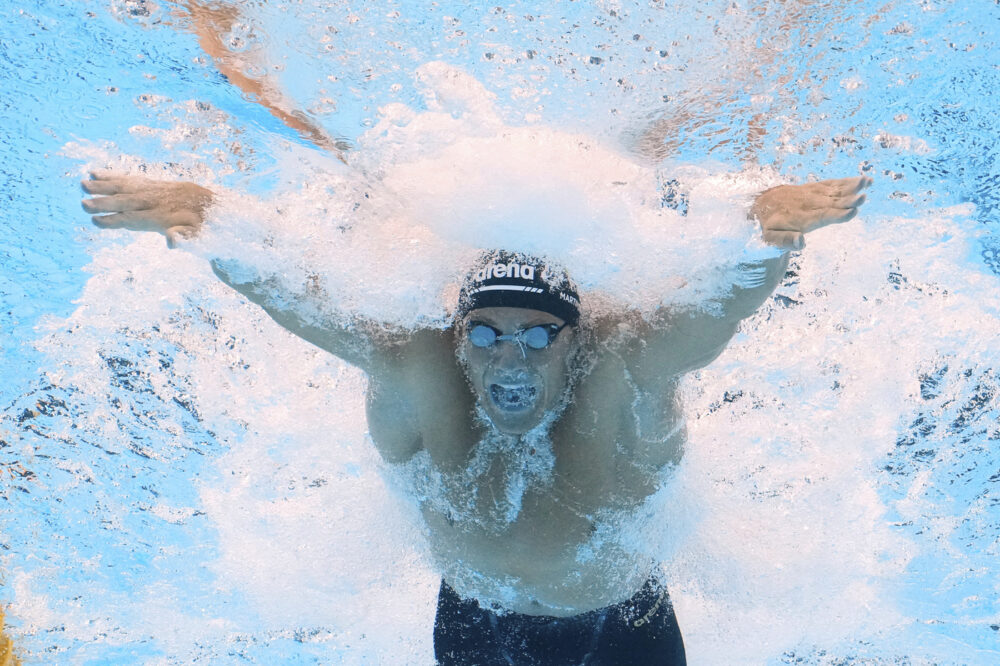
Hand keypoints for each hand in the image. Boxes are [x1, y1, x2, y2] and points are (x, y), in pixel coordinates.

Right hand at [81, 171, 213, 247]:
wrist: (217, 206)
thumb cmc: (205, 228)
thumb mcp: (200, 238)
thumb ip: (185, 238)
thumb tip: (171, 240)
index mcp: (165, 217)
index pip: (136, 219)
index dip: (116, 220)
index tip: (96, 221)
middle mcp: (158, 201)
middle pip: (127, 201)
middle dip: (105, 202)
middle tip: (83, 203)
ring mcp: (156, 190)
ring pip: (127, 186)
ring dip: (105, 185)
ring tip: (83, 183)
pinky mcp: (156, 183)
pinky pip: (133, 178)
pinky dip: (115, 175)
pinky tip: (97, 172)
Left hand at [751, 176, 872, 248]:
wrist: (760, 204)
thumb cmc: (767, 226)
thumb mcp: (769, 239)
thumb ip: (784, 241)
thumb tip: (801, 242)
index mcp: (801, 218)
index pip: (823, 216)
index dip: (838, 215)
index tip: (852, 211)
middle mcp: (809, 204)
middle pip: (833, 202)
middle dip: (849, 199)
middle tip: (864, 195)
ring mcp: (813, 194)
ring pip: (835, 190)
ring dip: (852, 186)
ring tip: (868, 181)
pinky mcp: (815, 188)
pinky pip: (832, 184)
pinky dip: (847, 181)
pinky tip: (862, 179)